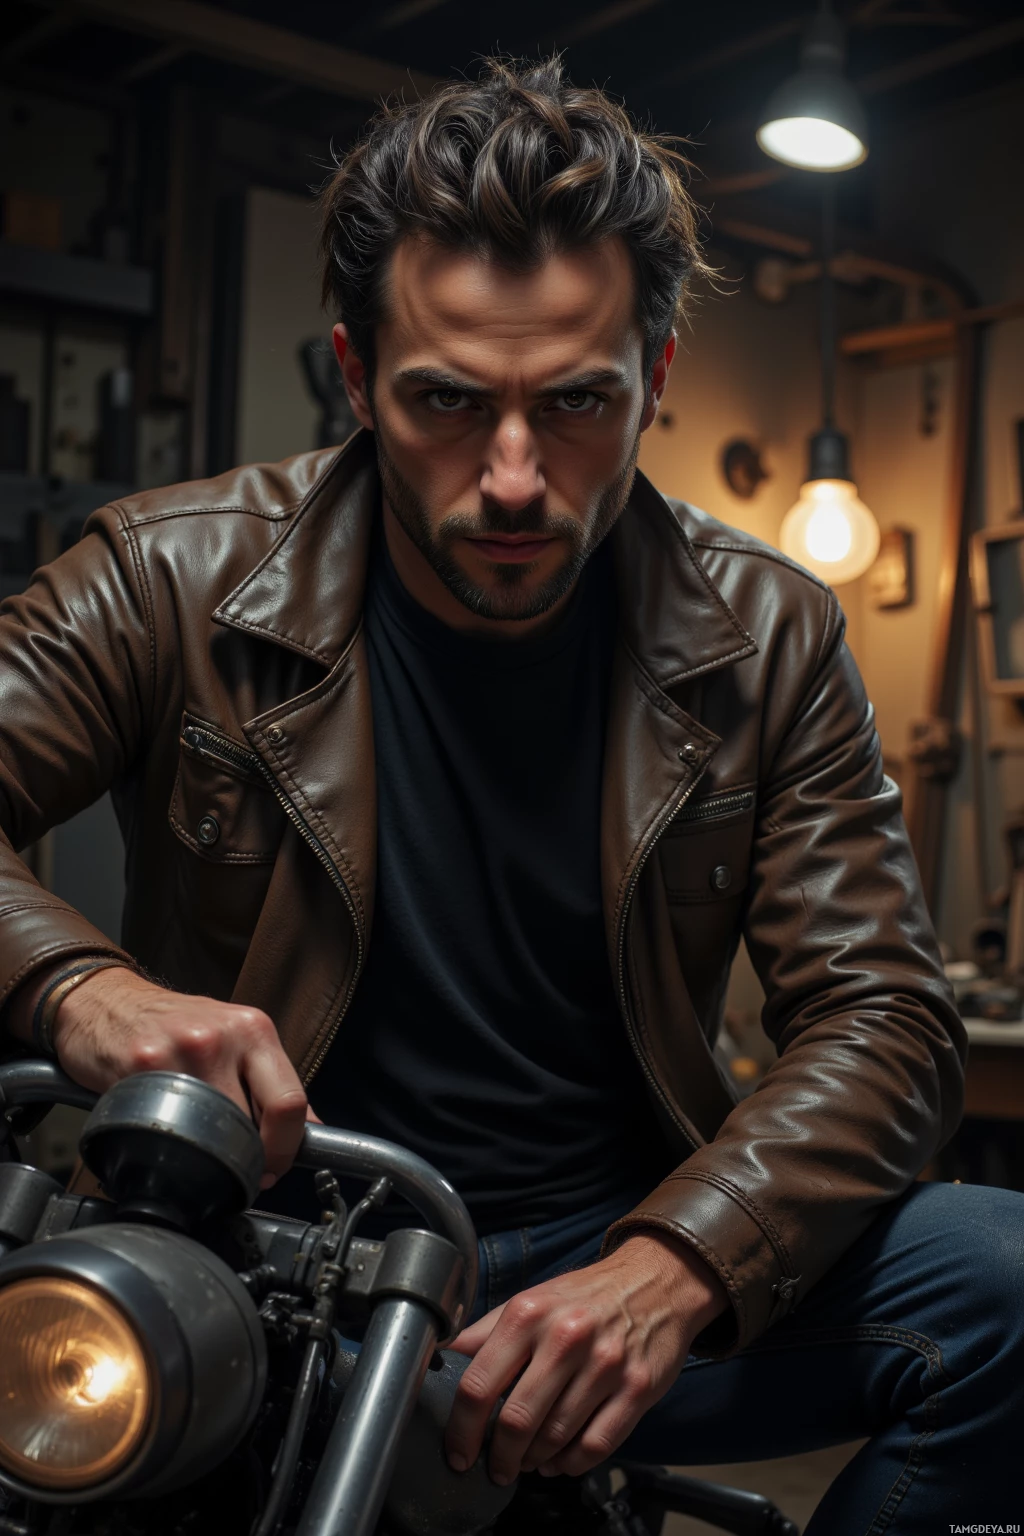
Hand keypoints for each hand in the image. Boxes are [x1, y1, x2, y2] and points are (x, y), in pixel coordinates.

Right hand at [52, 968, 307, 1187]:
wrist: (107, 1001)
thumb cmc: (174, 1024)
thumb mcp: (233, 1038)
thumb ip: (269, 1081)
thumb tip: (307, 1131)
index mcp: (254, 1029)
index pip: (290, 1102)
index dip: (285, 1148)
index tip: (275, 1167)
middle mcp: (223, 1036)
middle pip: (254, 1123)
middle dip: (251, 1159)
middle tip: (241, 1171)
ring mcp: (182, 1051)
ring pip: (212, 1132)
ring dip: (211, 1156)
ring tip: (200, 1149)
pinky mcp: (141, 1067)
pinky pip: (166, 1128)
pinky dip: (169, 1143)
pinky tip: (162, 1131)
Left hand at [444, 1231, 728, 1483]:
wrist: (657, 1280)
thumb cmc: (587, 1295)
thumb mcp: (533, 1298)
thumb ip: (487, 1331)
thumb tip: (444, 1361)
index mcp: (529, 1313)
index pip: (479, 1384)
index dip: (462, 1430)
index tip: (459, 1453)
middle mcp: (566, 1337)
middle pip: (517, 1421)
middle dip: (500, 1456)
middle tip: (497, 1467)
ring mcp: (605, 1364)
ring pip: (556, 1439)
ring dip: (536, 1460)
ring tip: (530, 1460)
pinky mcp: (637, 1388)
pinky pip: (596, 1446)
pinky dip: (573, 1463)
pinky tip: (563, 1459)